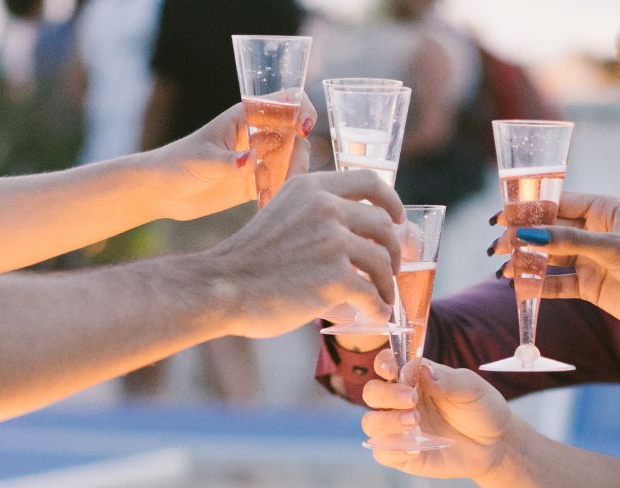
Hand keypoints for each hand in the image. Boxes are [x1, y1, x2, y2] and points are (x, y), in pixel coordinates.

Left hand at [147, 91, 317, 220]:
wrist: (162, 192)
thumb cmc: (177, 164)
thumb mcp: (202, 160)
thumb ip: (228, 161)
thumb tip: (252, 160)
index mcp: (246, 116)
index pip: (286, 101)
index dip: (301, 110)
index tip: (302, 130)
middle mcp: (258, 134)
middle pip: (296, 137)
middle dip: (298, 157)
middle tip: (287, 180)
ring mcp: (259, 159)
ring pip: (292, 162)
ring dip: (291, 178)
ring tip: (272, 196)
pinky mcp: (256, 182)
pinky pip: (281, 185)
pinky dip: (280, 194)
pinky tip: (264, 206)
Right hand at [195, 170, 402, 337]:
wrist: (221, 287)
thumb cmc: (248, 258)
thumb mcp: (281, 210)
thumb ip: (312, 207)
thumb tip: (348, 217)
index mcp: (313, 188)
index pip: (370, 181)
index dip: (391, 201)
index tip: (398, 219)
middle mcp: (326, 208)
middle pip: (384, 225)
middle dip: (393, 251)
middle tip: (390, 269)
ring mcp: (333, 241)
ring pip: (383, 262)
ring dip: (387, 284)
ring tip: (380, 298)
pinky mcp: (336, 277)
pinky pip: (372, 294)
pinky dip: (378, 307)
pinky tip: (374, 315)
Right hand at [361, 350, 518, 479]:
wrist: (495, 443)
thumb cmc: (481, 409)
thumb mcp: (471, 388)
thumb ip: (446, 379)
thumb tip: (422, 369)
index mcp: (414, 378)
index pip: (386, 364)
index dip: (384, 363)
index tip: (393, 369)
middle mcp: (401, 402)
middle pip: (372, 392)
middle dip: (386, 394)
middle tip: (411, 399)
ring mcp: (400, 428)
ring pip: (371, 422)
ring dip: (387, 421)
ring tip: (415, 421)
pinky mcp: (403, 454)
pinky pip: (383, 452)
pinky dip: (393, 449)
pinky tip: (414, 448)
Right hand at [494, 192, 619, 341]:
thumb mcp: (612, 249)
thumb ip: (569, 241)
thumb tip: (528, 234)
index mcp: (605, 209)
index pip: (559, 203)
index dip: (529, 209)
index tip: (502, 216)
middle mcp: (595, 230)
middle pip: (549, 230)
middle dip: (523, 238)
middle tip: (496, 246)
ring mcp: (590, 258)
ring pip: (549, 257)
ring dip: (526, 262)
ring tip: (503, 269)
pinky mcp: (589, 284)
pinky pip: (557, 282)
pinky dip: (538, 285)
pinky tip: (519, 288)